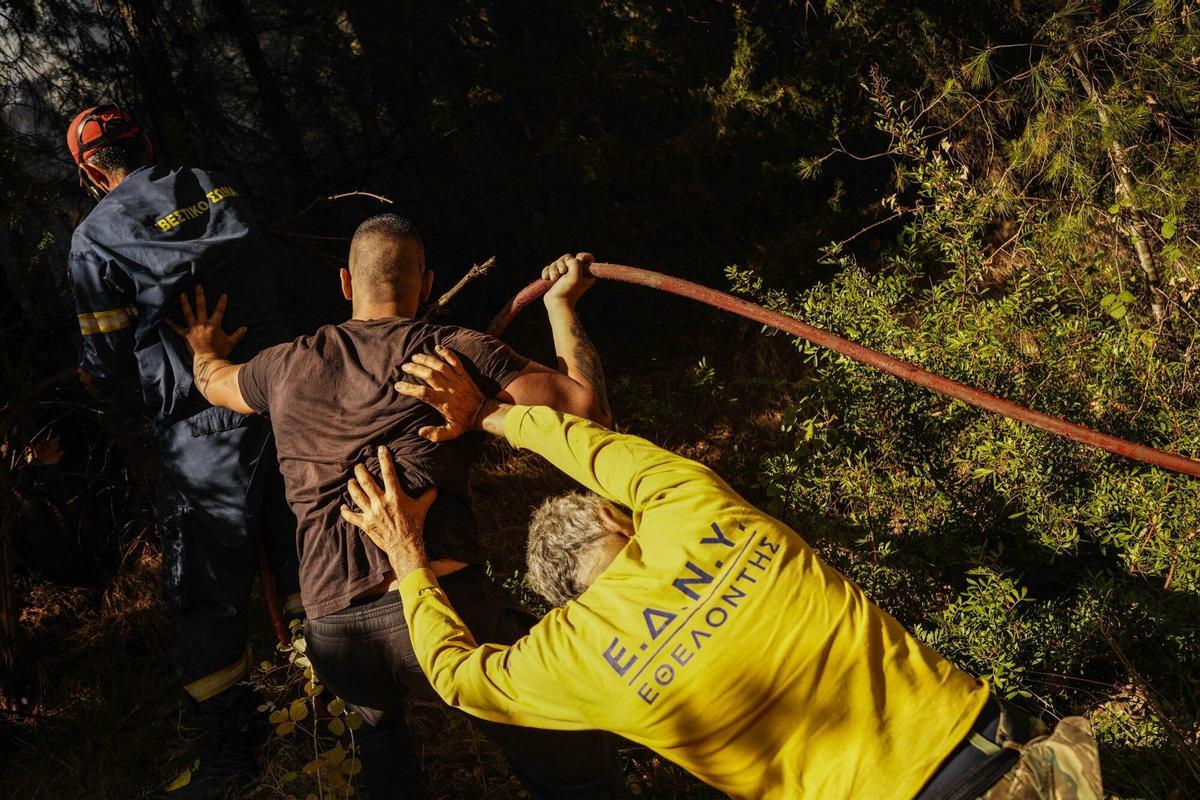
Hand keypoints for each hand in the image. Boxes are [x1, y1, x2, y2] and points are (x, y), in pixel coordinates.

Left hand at [165, 285, 246, 356]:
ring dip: (185, 303)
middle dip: (200, 296)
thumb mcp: (231, 343)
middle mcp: (202, 324)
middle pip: (201, 307)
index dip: (222, 303)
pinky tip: (165, 318)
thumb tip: (245, 328)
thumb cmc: (220, 352)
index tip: (223, 295)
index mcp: (214, 325)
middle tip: (198, 286)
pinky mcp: (186, 336)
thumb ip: (238, 334)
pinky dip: (171, 324)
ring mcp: (193, 329)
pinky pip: (177, 329)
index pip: (219, 311)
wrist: (208, 362)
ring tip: (182, 294)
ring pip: (188, 313)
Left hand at [341, 446, 435, 576]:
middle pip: (366, 482)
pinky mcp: (365, 524)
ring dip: (352, 486)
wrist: (405, 546)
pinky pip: (351, 516)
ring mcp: (371, 513)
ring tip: (351, 481)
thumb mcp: (422, 508)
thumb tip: (436, 485)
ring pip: (356, 495)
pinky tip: (342, 507)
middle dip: (360, 471)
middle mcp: (380, 502)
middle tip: (358, 466)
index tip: (380, 449)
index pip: (388, 473)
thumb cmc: (414, 526)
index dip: (384, 459)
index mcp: (394, 496)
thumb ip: (428, 495)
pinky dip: (345, 512)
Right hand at [394, 345, 483, 441]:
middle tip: (404, 366)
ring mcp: (457, 380)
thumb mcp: (451, 432)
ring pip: (440, 366)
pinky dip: (447, 353)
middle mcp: (448, 389)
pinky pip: (455, 361)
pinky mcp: (464, 374)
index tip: (398, 385)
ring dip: (426, 359)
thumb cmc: (465, 423)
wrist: (484, 413)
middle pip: (429, 375)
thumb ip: (436, 434)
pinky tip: (438, 347)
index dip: (409, 388)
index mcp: (442, 402)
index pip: (422, 393)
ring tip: (415, 356)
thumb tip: (420, 432)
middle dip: (415, 368)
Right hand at [542, 252, 595, 308]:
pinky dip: (547, 272)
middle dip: (562, 263)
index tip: (578, 258)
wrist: (557, 303)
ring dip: (553, 269)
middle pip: (568, 258)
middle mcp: (577, 273)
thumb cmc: (568, 291)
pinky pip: (549, 268)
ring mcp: (565, 275)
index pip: (588, 258)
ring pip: (557, 262)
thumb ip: (575, 262)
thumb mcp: (575, 275)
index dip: (583, 256)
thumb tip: (568, 260)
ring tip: (554, 279)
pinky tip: (547, 279)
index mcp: (586, 273)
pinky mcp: (555, 277)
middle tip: (562, 273)